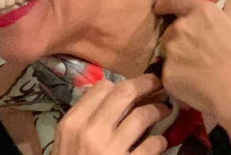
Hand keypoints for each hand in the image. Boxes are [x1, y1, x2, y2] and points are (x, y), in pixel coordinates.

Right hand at [53, 74, 169, 154]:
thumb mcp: (66, 143)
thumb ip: (83, 118)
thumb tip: (107, 90)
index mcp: (72, 124)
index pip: (101, 88)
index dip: (120, 84)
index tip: (132, 87)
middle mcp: (91, 132)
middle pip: (124, 93)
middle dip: (146, 84)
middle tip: (158, 83)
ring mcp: (111, 150)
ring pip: (143, 115)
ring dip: (158, 109)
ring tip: (164, 109)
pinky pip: (153, 144)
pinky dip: (161, 141)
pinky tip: (161, 142)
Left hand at [154, 0, 230, 153]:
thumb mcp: (229, 29)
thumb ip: (206, 26)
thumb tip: (197, 33)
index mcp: (200, 11)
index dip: (166, 4)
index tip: (160, 8)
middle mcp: (181, 26)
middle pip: (170, 32)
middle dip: (177, 43)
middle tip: (196, 59)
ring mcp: (172, 50)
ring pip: (168, 55)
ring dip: (177, 62)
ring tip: (199, 76)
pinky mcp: (166, 73)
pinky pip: (168, 76)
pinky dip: (178, 82)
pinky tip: (196, 89)